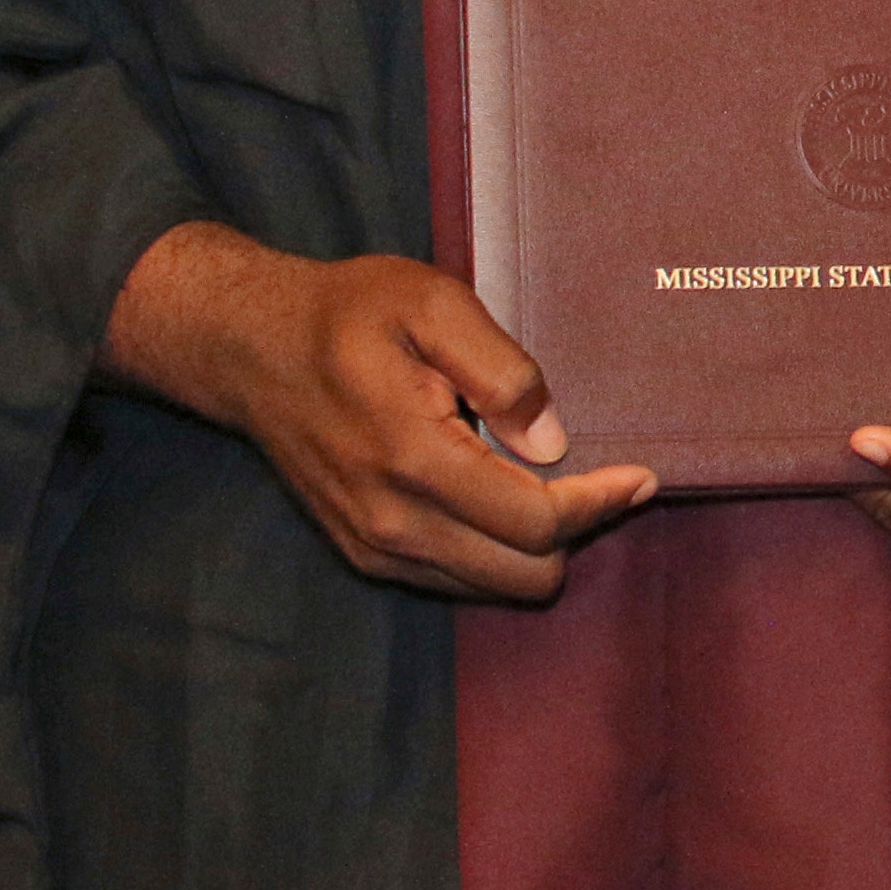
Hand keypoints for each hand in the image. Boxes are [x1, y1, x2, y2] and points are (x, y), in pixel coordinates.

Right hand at [104, 220, 653, 600]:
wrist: (250, 349)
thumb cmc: (347, 314)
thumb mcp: (430, 303)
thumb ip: (500, 369)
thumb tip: (550, 442)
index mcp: (412, 459)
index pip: (536, 523)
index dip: (599, 503)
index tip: (640, 475)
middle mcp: (391, 522)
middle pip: (525, 575)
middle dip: (573, 529)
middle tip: (593, 474)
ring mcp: (374, 548)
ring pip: (493, 586)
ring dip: (533, 545)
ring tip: (542, 480)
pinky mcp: (364, 554)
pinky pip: (456, 579)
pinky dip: (492, 549)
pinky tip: (495, 493)